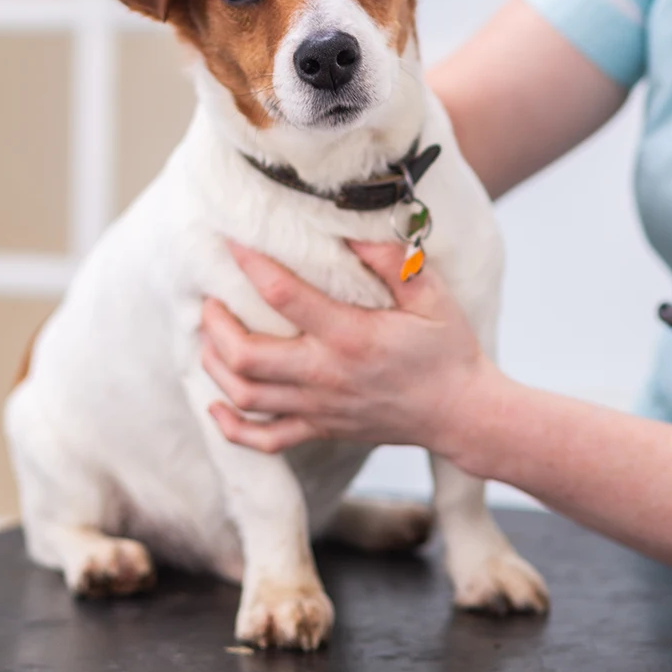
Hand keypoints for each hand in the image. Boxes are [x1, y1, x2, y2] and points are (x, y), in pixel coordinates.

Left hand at [200, 238, 496, 457]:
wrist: (461, 413)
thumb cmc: (448, 350)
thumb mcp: (431, 296)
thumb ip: (393, 262)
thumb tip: (352, 233)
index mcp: (352, 336)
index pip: (284, 296)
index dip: (251, 265)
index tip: (230, 241)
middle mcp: (327, 374)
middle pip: (246, 355)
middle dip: (215, 325)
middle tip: (209, 299)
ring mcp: (319, 407)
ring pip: (245, 395)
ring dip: (215, 365)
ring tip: (209, 337)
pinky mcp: (320, 429)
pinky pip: (265, 439)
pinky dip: (232, 428)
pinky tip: (216, 404)